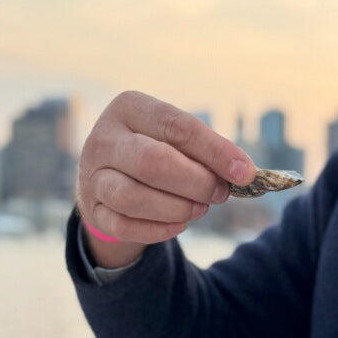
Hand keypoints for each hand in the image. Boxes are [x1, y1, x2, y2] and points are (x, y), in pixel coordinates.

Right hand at [76, 91, 255, 266]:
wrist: (111, 180)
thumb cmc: (156, 153)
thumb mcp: (176, 141)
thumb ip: (206, 152)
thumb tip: (243, 172)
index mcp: (129, 108)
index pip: (176, 127)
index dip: (215, 151)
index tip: (245, 172)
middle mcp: (103, 138)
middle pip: (152, 161)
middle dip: (196, 182)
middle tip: (220, 194)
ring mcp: (92, 175)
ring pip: (133, 197)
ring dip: (177, 207)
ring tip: (200, 209)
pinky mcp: (92, 210)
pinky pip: (124, 226)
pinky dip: (158, 229)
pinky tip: (179, 224)